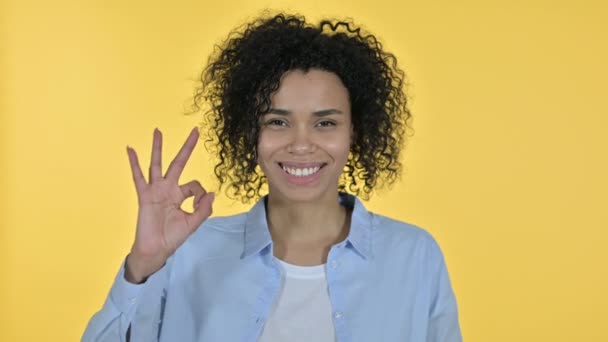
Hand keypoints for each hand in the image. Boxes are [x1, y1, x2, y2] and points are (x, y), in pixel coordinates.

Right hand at [124, 127, 213, 282]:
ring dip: (158, 148)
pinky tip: (130, 149)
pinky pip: (138, 177)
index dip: (201, 194)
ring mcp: (156, 191)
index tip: (200, 205)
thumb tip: (212, 192)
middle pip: (178, 163)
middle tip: (195, 131)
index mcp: (180, 195)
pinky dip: (134, 163)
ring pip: (157, 164)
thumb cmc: (172, 238)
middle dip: (187, 148)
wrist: (155, 250)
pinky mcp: (145, 196)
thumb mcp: (193, 223)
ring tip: (158, 130)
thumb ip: (203, 209)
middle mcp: (168, 189)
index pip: (195, 185)